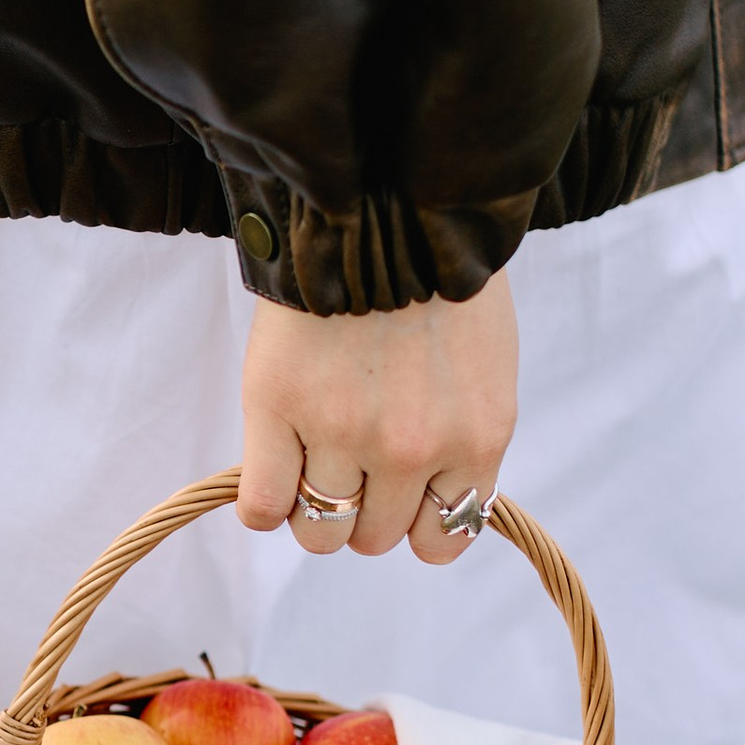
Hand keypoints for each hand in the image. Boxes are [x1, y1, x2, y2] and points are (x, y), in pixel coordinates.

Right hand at [237, 276, 518, 561]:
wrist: (384, 206)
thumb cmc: (438, 278)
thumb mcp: (483, 366)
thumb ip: (461, 435)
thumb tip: (428, 491)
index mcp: (476, 439)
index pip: (442, 538)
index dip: (411, 521)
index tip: (396, 495)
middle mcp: (414, 450)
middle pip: (373, 537)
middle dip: (359, 510)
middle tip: (345, 464)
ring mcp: (345, 433)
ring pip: (319, 531)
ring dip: (309, 508)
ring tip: (304, 464)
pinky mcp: (281, 409)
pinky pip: (264, 503)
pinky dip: (261, 505)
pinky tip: (265, 478)